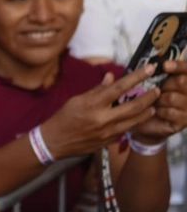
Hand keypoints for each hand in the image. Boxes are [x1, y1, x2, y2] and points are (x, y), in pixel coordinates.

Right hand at [43, 66, 159, 158]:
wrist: (53, 142)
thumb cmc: (63, 118)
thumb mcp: (76, 100)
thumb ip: (97, 90)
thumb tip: (111, 78)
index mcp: (93, 105)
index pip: (119, 87)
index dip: (137, 77)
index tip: (149, 69)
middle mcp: (102, 119)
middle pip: (134, 106)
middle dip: (149, 97)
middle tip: (156, 91)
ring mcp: (106, 132)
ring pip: (134, 121)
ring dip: (146, 112)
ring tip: (152, 106)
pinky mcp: (107, 142)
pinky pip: (125, 131)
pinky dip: (133, 123)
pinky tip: (137, 118)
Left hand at [131, 60, 186, 140]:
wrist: (147, 122)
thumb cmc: (151, 98)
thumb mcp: (155, 83)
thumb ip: (160, 72)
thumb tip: (154, 60)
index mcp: (186, 79)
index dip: (178, 66)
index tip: (165, 65)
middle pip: (181, 81)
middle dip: (165, 84)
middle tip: (156, 90)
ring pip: (171, 97)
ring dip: (158, 100)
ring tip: (155, 103)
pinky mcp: (184, 120)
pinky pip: (169, 112)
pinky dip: (159, 111)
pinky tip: (157, 112)